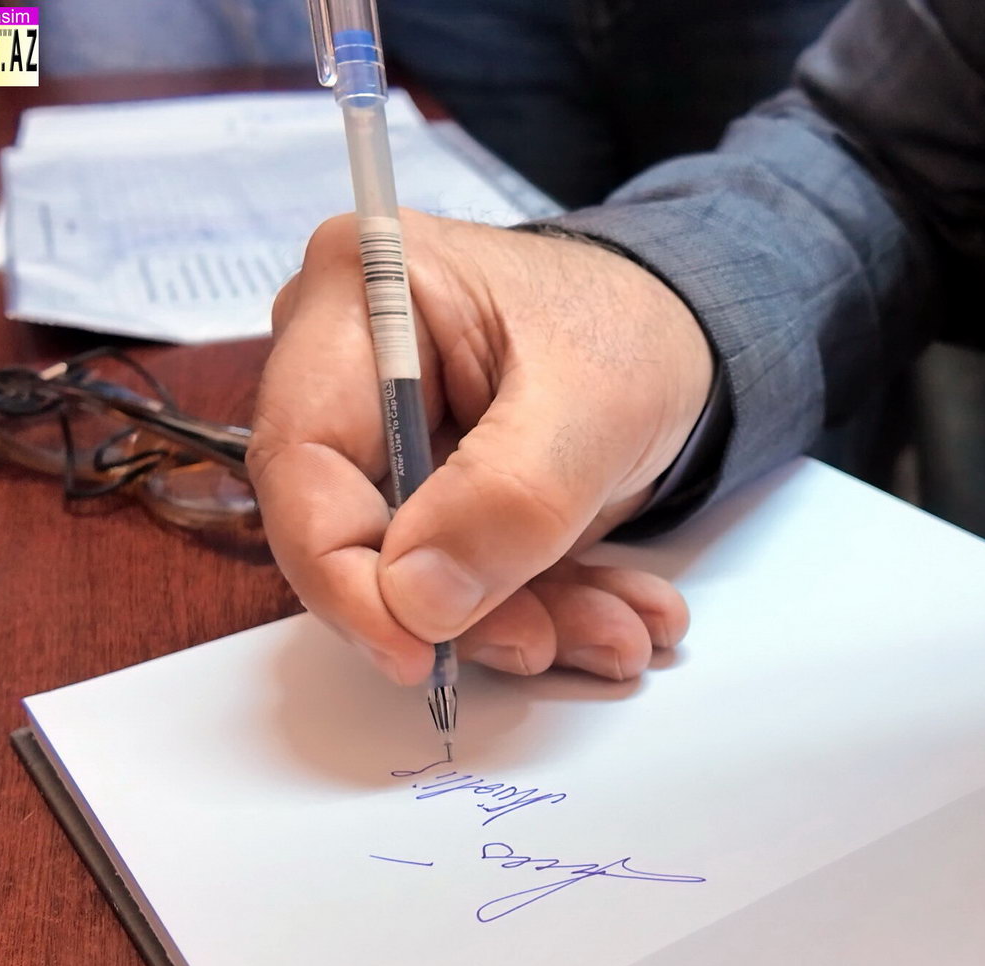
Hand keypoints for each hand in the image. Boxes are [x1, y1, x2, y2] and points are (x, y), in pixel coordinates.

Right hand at [249, 212, 711, 684]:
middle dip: (452, 609)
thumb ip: (508, 497)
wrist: (685, 332)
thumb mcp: (593, 403)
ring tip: (613, 631)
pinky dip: (537, 610)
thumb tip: (415, 600)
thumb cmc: (632, 325)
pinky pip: (462, 582)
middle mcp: (353, 372)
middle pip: (348, 526)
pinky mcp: (433, 497)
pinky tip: (611, 616)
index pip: (299, 456)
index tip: (411, 646)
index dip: (337, 569)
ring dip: (513, 621)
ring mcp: (390, 441)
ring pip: (411, 574)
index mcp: (361, 299)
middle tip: (538, 641)